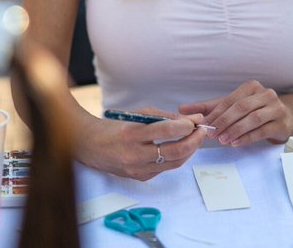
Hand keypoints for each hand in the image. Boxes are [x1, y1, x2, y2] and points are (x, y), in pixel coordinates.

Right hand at [87, 106, 205, 180]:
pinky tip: (180, 149)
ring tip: (196, 139)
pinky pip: (165, 168)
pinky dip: (176, 158)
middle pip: (174, 151)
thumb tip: (190, 120)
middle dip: (194, 140)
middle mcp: (134, 154)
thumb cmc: (114, 126)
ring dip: (189, 150)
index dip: (185, 125)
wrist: (90, 145)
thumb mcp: (135, 116)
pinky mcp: (140, 177)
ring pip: (174, 163)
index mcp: (130, 134)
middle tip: (202, 130)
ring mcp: (137, 169)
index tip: (195, 119)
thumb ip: (162, 117)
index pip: (165, 130)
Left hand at [179, 80, 292, 146]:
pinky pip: (263, 130)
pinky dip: (248, 137)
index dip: (215, 113)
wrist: (287, 118)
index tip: (203, 125)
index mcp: (251, 87)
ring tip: (223, 140)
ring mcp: (276, 108)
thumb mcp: (231, 106)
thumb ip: (208, 107)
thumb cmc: (254, 111)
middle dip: (224, 122)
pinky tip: (236, 143)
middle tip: (212, 134)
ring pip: (253, 119)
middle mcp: (265, 94)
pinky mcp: (282, 123)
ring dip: (235, 130)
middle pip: (241, 108)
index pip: (229, 100)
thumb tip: (181, 109)